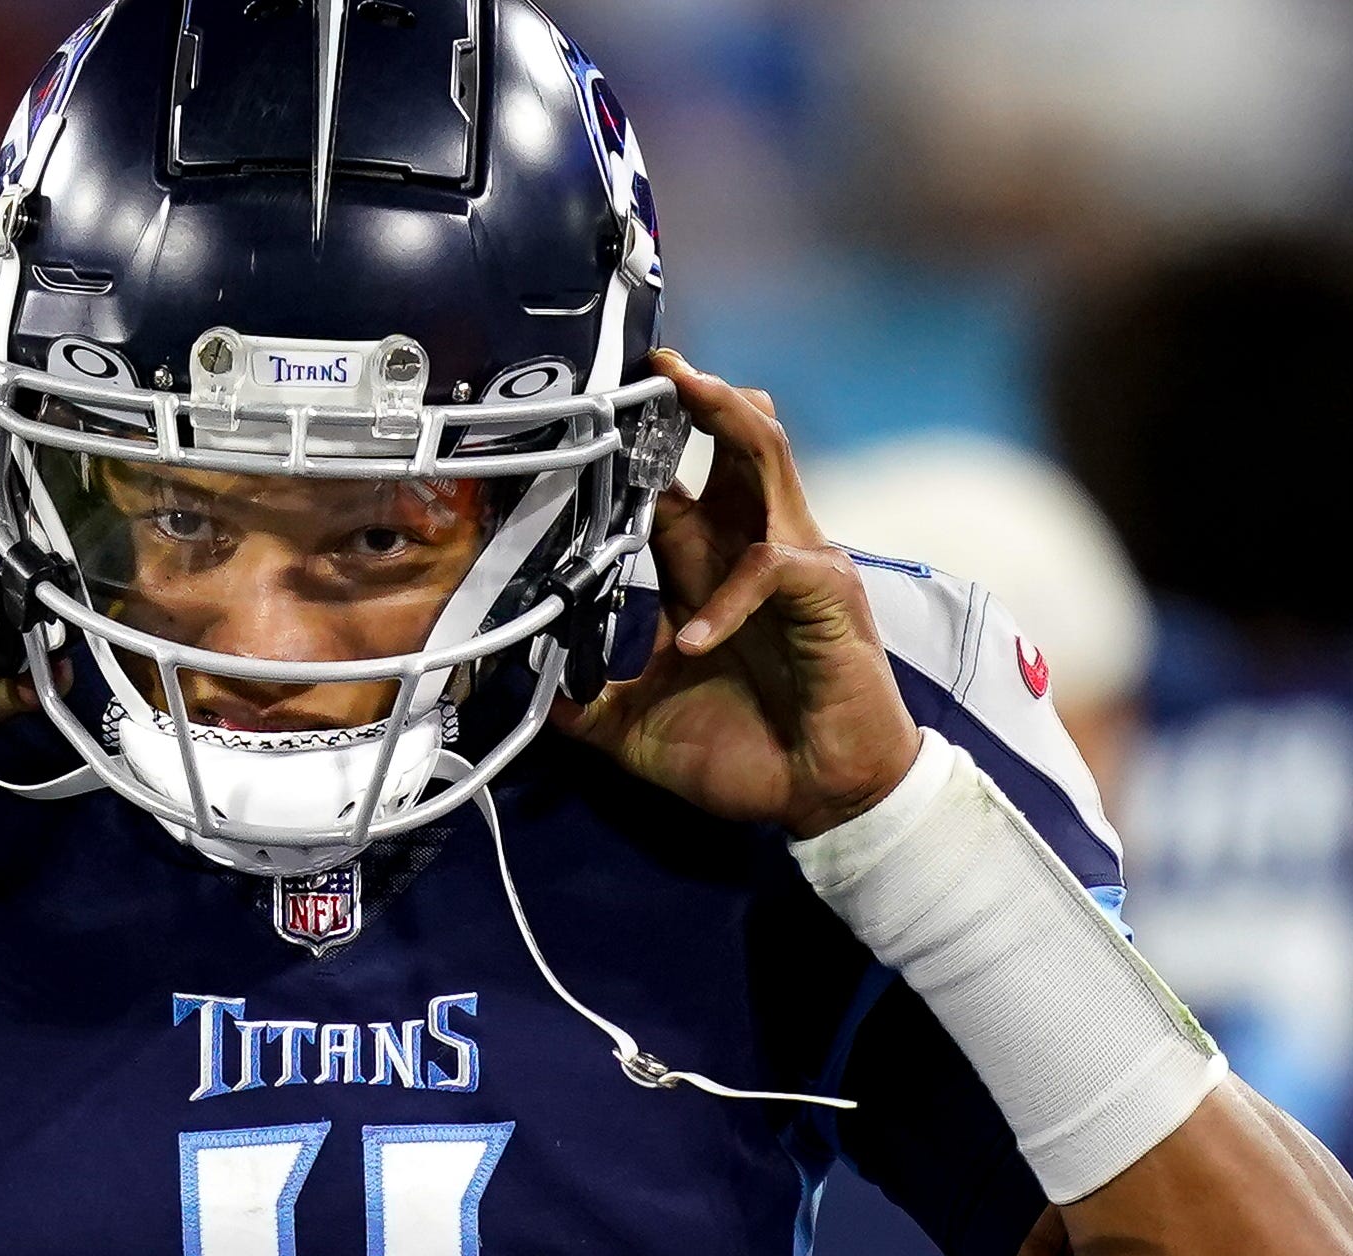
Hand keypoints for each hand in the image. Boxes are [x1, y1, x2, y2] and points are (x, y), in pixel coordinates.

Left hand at [550, 351, 920, 838]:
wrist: (822, 799)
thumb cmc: (748, 753)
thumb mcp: (639, 730)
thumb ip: (588, 703)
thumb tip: (526, 695)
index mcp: (706, 569)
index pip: (671, 486)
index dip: (635, 447)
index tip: (589, 411)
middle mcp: (748, 549)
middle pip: (732, 441)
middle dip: (693, 394)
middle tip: (651, 361)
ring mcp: (793, 563)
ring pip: (768, 458)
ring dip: (727, 419)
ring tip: (689, 389)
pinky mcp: (825, 594)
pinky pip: (772, 567)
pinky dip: (728, 599)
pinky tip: (697, 642)